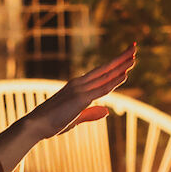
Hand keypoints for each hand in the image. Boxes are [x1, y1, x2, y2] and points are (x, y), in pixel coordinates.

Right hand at [19, 43, 136, 139]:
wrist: (35, 125)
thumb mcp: (75, 118)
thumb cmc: (51, 122)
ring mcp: (80, 89)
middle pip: (105, 68)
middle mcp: (79, 83)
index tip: (127, 58)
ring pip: (105, 75)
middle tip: (134, 46)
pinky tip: (125, 74)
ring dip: (121, 65)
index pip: (100, 73)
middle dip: (121, 58)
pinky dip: (115, 81)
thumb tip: (107, 111)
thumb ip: (91, 114)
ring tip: (134, 54)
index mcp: (77, 86)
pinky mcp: (80, 98)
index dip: (115, 65)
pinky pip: (102, 89)